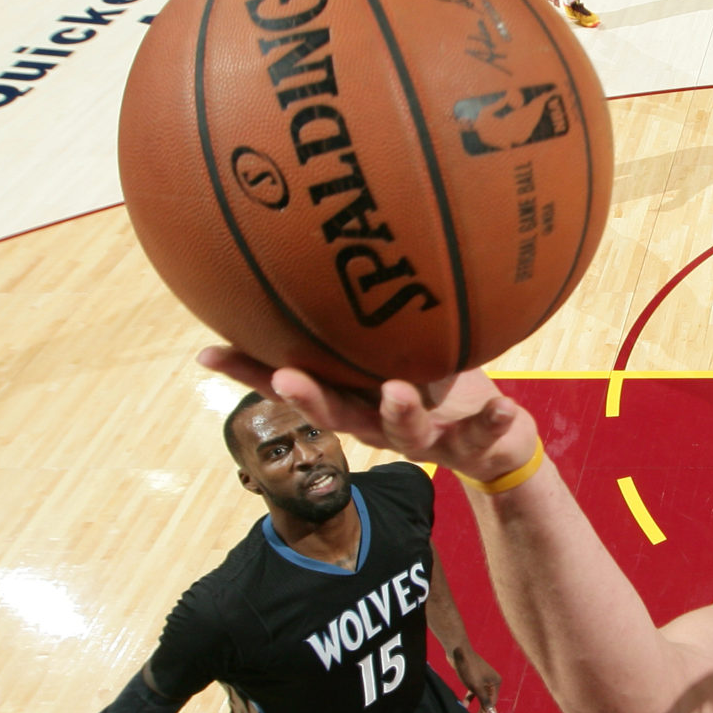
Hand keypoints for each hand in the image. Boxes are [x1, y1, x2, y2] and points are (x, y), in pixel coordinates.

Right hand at [197, 349, 539, 480]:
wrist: (497, 446)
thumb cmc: (437, 392)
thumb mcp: (396, 355)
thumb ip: (366, 328)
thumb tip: (329, 267)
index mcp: (357, 400)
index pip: (295, 387)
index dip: (252, 375)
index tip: (209, 354)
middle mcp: (382, 424)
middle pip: (338, 417)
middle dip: (311, 399)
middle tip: (288, 378)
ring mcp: (427, 439)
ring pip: (405, 433)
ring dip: (399, 411)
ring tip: (397, 389)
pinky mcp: (472, 446)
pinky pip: (483, 434)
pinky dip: (491, 421)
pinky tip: (504, 406)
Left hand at [452, 644, 501, 712]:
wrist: (457, 651)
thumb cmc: (468, 668)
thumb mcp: (476, 687)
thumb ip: (484, 701)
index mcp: (496, 683)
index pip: (492, 703)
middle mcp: (492, 681)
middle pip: (487, 701)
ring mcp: (483, 679)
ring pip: (481, 698)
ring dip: (476, 708)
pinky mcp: (475, 677)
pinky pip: (474, 692)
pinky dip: (470, 698)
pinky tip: (464, 704)